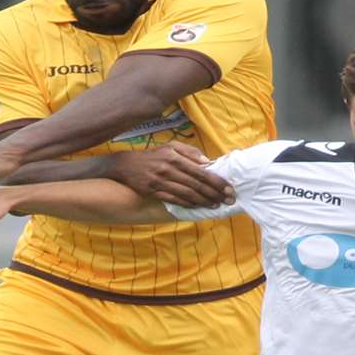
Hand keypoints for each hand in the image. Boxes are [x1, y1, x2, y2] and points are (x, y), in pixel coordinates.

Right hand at [108, 143, 231, 207]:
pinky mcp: (153, 192)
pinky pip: (174, 200)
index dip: (217, 181)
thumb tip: (208, 162)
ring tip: (216, 205)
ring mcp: (160, 181)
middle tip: (228, 200)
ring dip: (204, 201)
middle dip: (215, 193)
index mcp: (175, 157)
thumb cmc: (154, 155)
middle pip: (196, 184)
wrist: (126, 165)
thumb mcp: (171, 147)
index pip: (201, 171)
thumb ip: (190, 153)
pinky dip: (188, 204)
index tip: (229, 188)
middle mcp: (168, 169)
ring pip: (187, 194)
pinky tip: (198, 206)